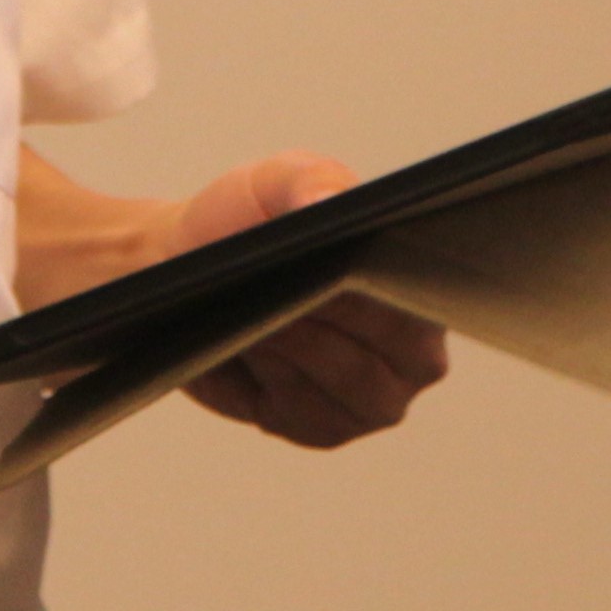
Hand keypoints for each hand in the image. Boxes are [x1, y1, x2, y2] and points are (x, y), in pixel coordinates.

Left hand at [162, 153, 453, 449]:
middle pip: (384, 359)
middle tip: (286, 300)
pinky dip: (272, 380)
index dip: (378, 297)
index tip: (338, 278)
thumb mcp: (277, 181)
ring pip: (341, 391)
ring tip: (260, 316)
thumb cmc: (248, 220)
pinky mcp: (322, 430)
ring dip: (295, 352)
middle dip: (328, 329)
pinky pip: (302, 415)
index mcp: (424, 290)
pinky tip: (249, 349)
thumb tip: (326, 203)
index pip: (420, 306)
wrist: (185, 266)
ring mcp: (370, 402)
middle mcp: (413, 357)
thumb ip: (311, 180)